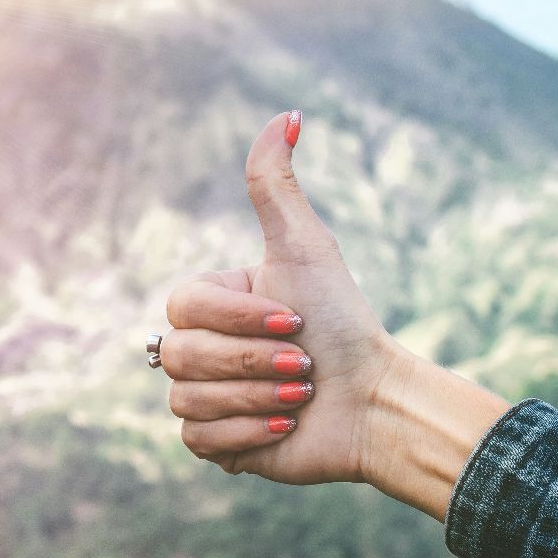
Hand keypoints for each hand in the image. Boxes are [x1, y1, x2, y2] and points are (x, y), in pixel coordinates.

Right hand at [160, 111, 508, 516]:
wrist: (375, 401)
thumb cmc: (342, 321)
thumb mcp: (305, 248)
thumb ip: (276, 185)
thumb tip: (287, 113)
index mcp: (209, 302)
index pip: (183, 307)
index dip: (236, 319)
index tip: (293, 320)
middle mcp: (198, 347)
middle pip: (181, 356)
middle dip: (253, 362)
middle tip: (304, 363)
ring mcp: (203, 397)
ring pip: (188, 400)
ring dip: (258, 397)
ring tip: (301, 396)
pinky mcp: (215, 444)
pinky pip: (199, 441)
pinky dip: (249, 432)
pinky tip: (287, 424)